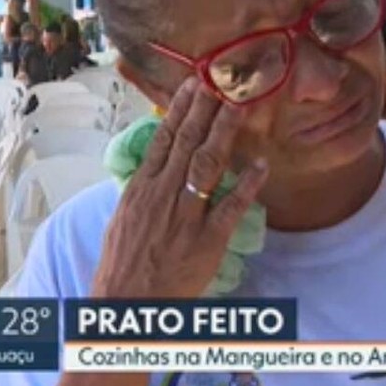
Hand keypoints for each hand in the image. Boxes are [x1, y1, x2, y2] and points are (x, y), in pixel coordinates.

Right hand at [90, 77, 267, 298]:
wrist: (126, 302)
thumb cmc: (124, 262)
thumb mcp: (124, 216)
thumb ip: (144, 187)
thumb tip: (157, 161)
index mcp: (141, 189)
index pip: (163, 140)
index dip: (179, 111)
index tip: (192, 86)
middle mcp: (162, 196)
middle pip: (186, 144)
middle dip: (204, 111)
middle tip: (220, 83)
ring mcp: (185, 217)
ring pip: (207, 166)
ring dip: (224, 134)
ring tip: (238, 107)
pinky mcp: (207, 240)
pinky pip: (230, 207)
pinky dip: (246, 185)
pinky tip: (261, 165)